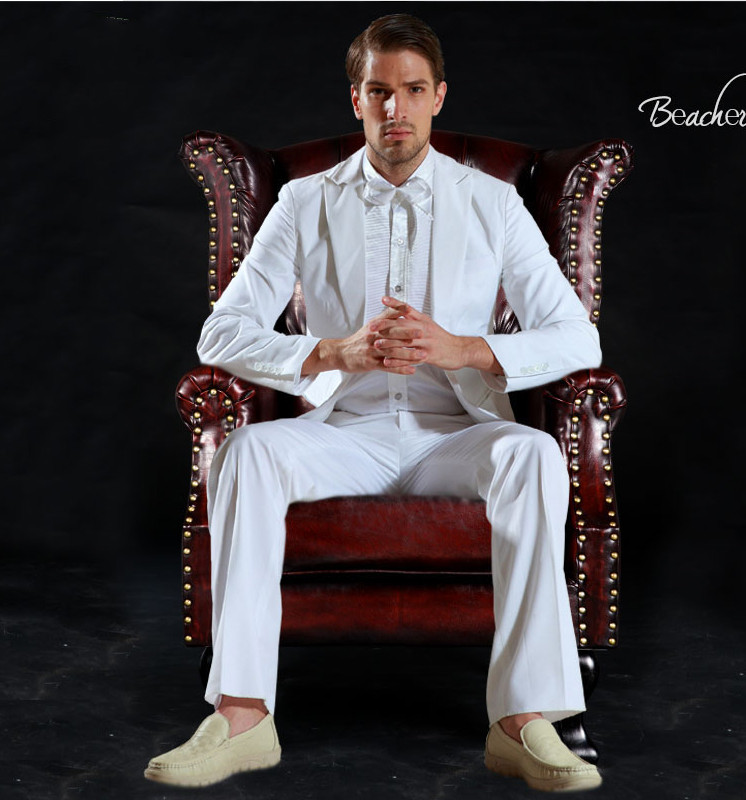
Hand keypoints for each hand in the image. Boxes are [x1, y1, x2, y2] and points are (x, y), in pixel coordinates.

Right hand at [302, 303, 424, 375]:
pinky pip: (388, 367)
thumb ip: (386, 317)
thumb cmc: (359, 339)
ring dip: (408, 354)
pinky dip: (400, 369)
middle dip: (408, 334)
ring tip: (422, 355)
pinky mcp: (371, 364)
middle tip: (423, 333)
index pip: (388, 317)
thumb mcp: (371, 325)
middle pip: (392, 334)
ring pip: (392, 352)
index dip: (400, 314)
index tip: (413, 313)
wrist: (341, 353)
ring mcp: (372, 351)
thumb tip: (401, 308)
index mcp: (375, 326)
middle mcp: (373, 337)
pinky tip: (411, 370)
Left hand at [370, 297, 501, 372]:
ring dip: (389, 344)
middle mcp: (424, 330)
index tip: (383, 300)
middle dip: (386, 326)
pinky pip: (410, 358)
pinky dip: (398, 361)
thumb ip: (415, 318)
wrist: (460, 350)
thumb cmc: (442, 339)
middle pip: (403, 325)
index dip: (395, 304)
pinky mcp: (428, 356)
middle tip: (372, 327)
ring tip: (377, 345)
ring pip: (405, 342)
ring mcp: (426, 343)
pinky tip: (388, 362)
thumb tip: (401, 311)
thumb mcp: (429, 324)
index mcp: (423, 321)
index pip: (408, 309)